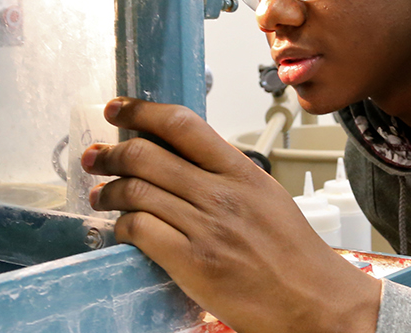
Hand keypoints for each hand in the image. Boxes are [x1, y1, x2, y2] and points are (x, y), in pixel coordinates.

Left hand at [83, 97, 381, 332]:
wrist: (314, 302)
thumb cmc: (294, 255)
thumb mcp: (268, 197)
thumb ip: (228, 175)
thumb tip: (185, 158)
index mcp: (242, 171)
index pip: (182, 123)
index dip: (141, 111)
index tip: (118, 109)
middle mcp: (222, 193)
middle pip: (147, 155)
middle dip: (111, 153)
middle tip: (96, 157)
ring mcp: (206, 227)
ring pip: (136, 191)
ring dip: (108, 191)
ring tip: (101, 194)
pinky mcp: (193, 262)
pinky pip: (140, 230)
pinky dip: (122, 226)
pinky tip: (122, 229)